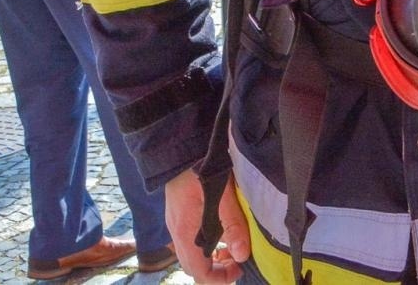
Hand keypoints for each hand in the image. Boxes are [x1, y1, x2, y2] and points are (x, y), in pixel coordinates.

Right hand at [164, 169, 250, 283]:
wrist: (180, 147)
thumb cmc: (201, 169)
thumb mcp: (222, 195)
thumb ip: (232, 225)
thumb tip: (242, 255)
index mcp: (186, 233)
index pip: (200, 273)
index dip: (220, 279)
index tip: (239, 269)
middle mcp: (176, 233)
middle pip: (194, 268)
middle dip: (216, 271)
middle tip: (238, 260)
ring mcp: (175, 224)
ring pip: (191, 255)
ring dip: (211, 258)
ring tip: (231, 248)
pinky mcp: (178, 215)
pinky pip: (189, 242)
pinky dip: (204, 246)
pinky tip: (219, 233)